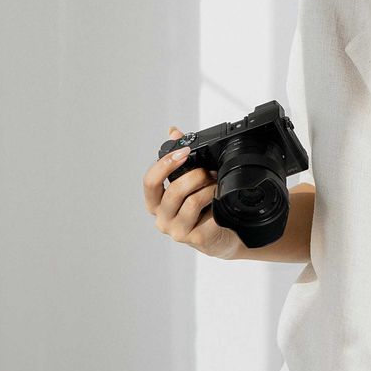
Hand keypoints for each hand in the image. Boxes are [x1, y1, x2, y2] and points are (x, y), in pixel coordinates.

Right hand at [143, 125, 240, 260]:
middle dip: (195, 176)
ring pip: (192, 202)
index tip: (183, 152)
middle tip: (209, 171)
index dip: (165, 164)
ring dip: (209, 188)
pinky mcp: (196, 239)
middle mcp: (162, 218)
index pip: (150, 181)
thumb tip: (173, 132)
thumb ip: (178, 158)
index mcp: (155, 203)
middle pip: (174, 191)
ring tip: (216, 185)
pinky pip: (209, 215)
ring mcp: (178, 231)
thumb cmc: (201, 210)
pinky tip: (221, 200)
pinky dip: (218, 203)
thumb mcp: (187, 184)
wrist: (221, 238)